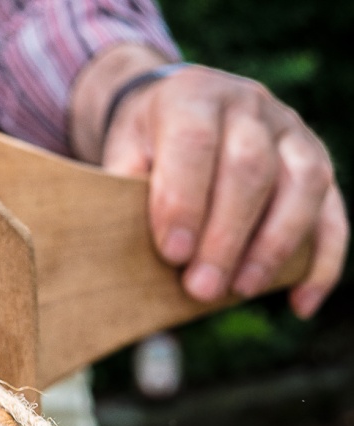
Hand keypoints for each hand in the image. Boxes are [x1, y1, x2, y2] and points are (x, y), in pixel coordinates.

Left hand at [71, 46, 346, 318]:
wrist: (176, 107)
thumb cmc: (143, 144)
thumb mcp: (120, 153)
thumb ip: (123, 191)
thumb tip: (126, 254)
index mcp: (192, 96)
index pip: (195, 145)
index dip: (185, 202)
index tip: (173, 254)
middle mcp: (249, 104)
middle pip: (251, 168)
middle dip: (226, 236)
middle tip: (201, 288)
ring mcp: (291, 130)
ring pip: (304, 183)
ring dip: (274, 245)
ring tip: (240, 291)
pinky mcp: (317, 160)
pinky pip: (334, 210)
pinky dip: (322, 260)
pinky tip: (299, 302)